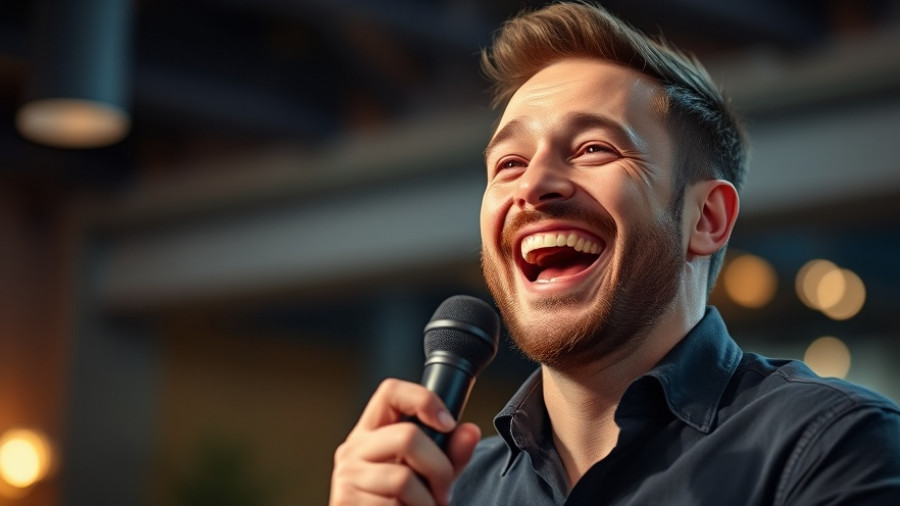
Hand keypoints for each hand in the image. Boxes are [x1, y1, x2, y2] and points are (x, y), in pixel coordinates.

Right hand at [330, 378, 481, 505]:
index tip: (447, 423)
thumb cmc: (403, 501)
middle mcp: (354, 448)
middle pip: (407, 436)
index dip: (423, 399)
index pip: (391, 392)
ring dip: (427, 500)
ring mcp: (347, 475)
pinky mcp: (347, 501)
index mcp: (372, 431)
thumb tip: (470, 432)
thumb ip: (451, 453)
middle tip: (444, 491)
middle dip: (439, 468)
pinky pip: (393, 504)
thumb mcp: (429, 473)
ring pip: (403, 477)